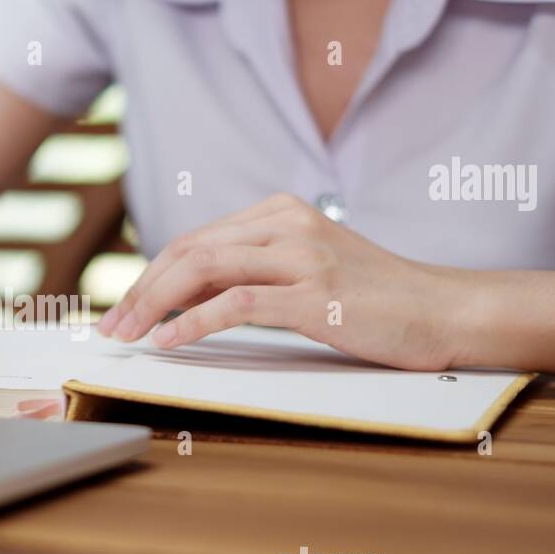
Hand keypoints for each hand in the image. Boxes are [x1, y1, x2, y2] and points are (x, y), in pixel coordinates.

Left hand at [96, 193, 469, 370]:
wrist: (443, 311)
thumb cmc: (375, 300)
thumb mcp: (307, 272)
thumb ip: (253, 273)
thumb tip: (184, 297)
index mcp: (280, 212)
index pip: (195, 240)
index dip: (150, 275)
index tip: (122, 309)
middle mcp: (286, 224)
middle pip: (188, 250)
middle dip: (139, 290)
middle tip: (110, 327)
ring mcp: (301, 256)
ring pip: (202, 269)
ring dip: (153, 305)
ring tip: (127, 336)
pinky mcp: (314, 294)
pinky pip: (235, 303)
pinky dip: (192, 323)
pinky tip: (167, 341)